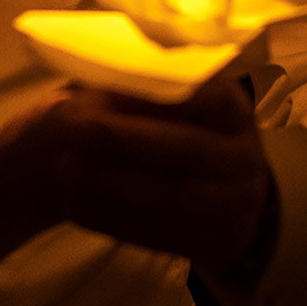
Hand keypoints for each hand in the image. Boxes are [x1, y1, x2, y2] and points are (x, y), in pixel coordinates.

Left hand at [51, 76, 272, 270]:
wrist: (229, 198)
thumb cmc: (185, 134)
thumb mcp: (182, 104)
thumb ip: (146, 86)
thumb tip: (97, 62)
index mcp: (233, 111)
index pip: (203, 96)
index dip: (153, 93)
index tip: (103, 86)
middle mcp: (242, 157)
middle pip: (184, 148)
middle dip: (124, 138)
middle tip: (73, 126)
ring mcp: (234, 204)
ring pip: (170, 198)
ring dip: (111, 183)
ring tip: (64, 167)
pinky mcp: (214, 242)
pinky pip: (160, 234)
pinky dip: (113, 219)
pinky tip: (74, 204)